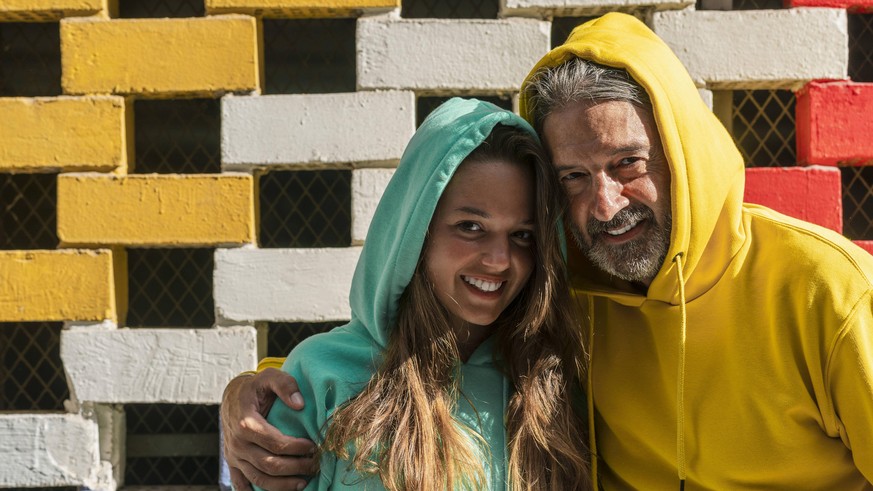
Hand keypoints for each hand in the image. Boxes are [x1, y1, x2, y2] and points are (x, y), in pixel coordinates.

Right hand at [221, 368, 317, 490]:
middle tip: (314, 465)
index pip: (275, 443)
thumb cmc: (255, 387)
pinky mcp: (233, 463)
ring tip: (303, 482)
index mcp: (246, 423)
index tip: (313, 447)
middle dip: (295, 467)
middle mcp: (238, 443)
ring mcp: (234, 455)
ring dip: (282, 485)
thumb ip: (286, 385)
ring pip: (258, 478)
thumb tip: (300, 404)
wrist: (231, 397)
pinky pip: (242, 484)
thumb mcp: (269, 377)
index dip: (297, 448)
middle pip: (269, 464)